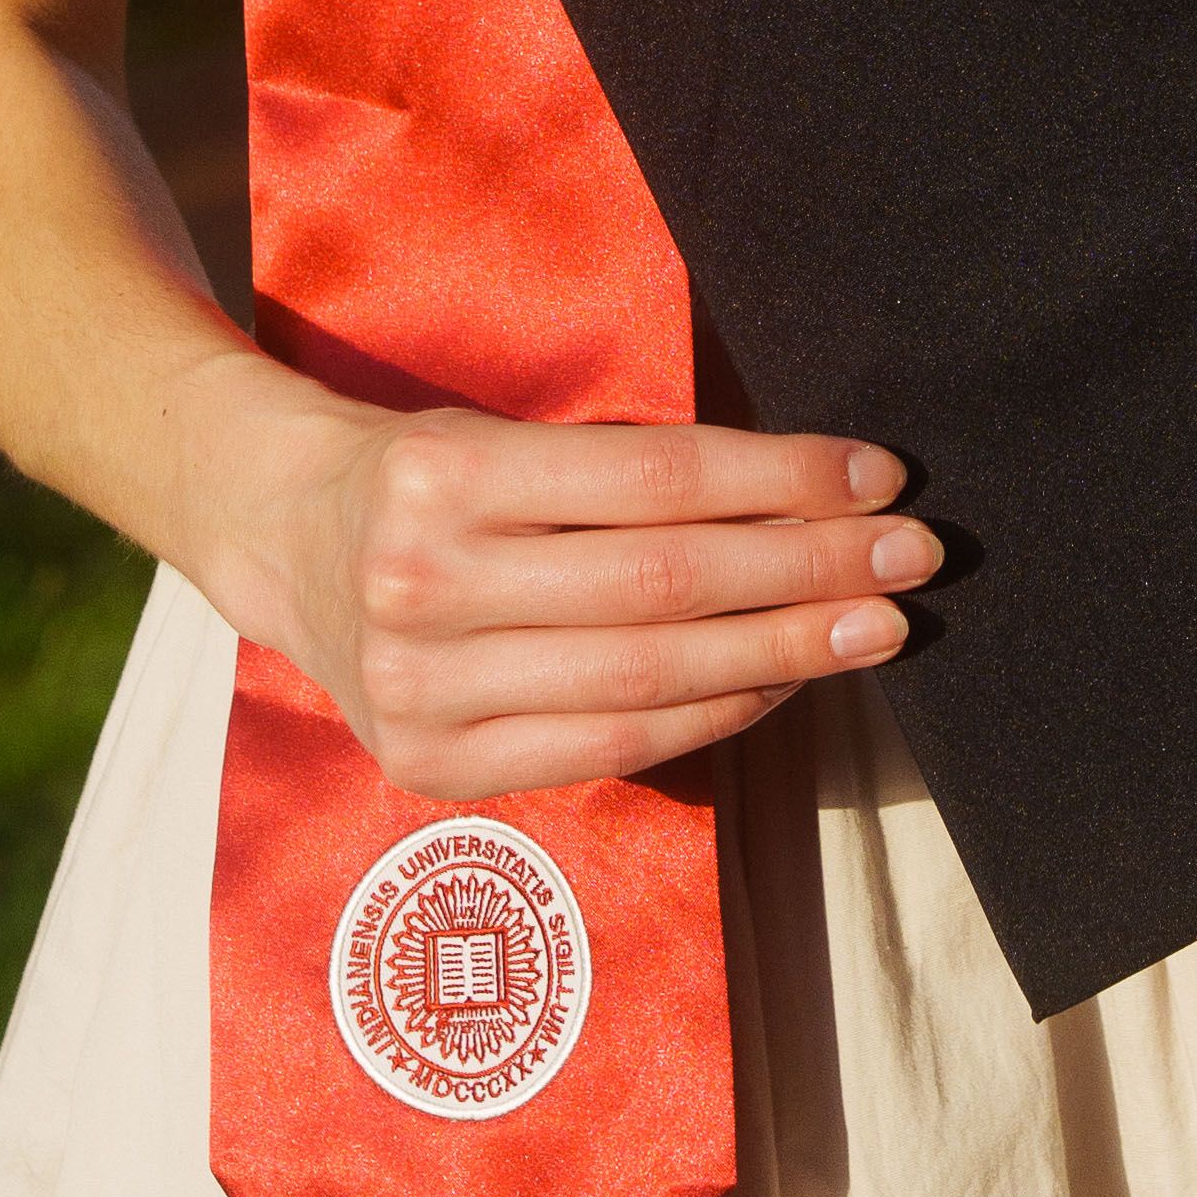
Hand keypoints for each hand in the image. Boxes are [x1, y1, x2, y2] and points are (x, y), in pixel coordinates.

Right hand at [199, 374, 943, 797]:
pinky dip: (712, 713)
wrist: (284, 538)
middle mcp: (423, 585)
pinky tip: (782, 680)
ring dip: (784, 652)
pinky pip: (611, 747)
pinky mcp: (433, 766)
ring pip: (647, 678)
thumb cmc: (431, 471)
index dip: (780, 479)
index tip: (878, 476)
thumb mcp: (506, 431)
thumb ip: (631, 469)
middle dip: (807, 572)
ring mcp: (421, 691)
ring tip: (875, 627)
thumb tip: (816, 496)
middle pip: (663, 585)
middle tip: (912, 557)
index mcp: (444, 475)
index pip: (654, 479)